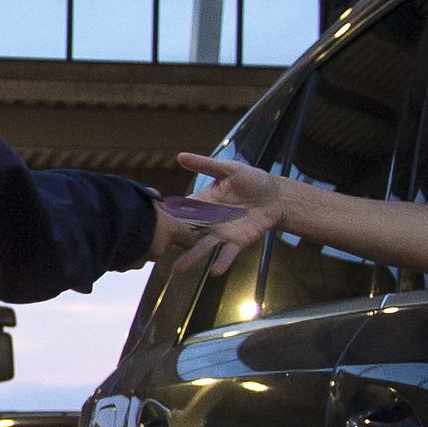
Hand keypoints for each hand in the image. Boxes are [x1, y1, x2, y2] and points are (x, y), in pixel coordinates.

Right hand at [157, 153, 292, 273]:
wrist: (277, 196)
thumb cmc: (253, 180)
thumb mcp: (229, 169)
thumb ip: (205, 165)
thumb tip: (180, 156)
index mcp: (204, 202)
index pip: (182, 209)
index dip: (167, 215)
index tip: (150, 221)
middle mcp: (210, 220)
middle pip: (187, 232)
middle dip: (173, 240)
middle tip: (155, 249)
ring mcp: (223, 232)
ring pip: (203, 246)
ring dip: (191, 258)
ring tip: (177, 270)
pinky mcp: (239, 241)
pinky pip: (229, 253)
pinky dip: (223, 262)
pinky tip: (215, 270)